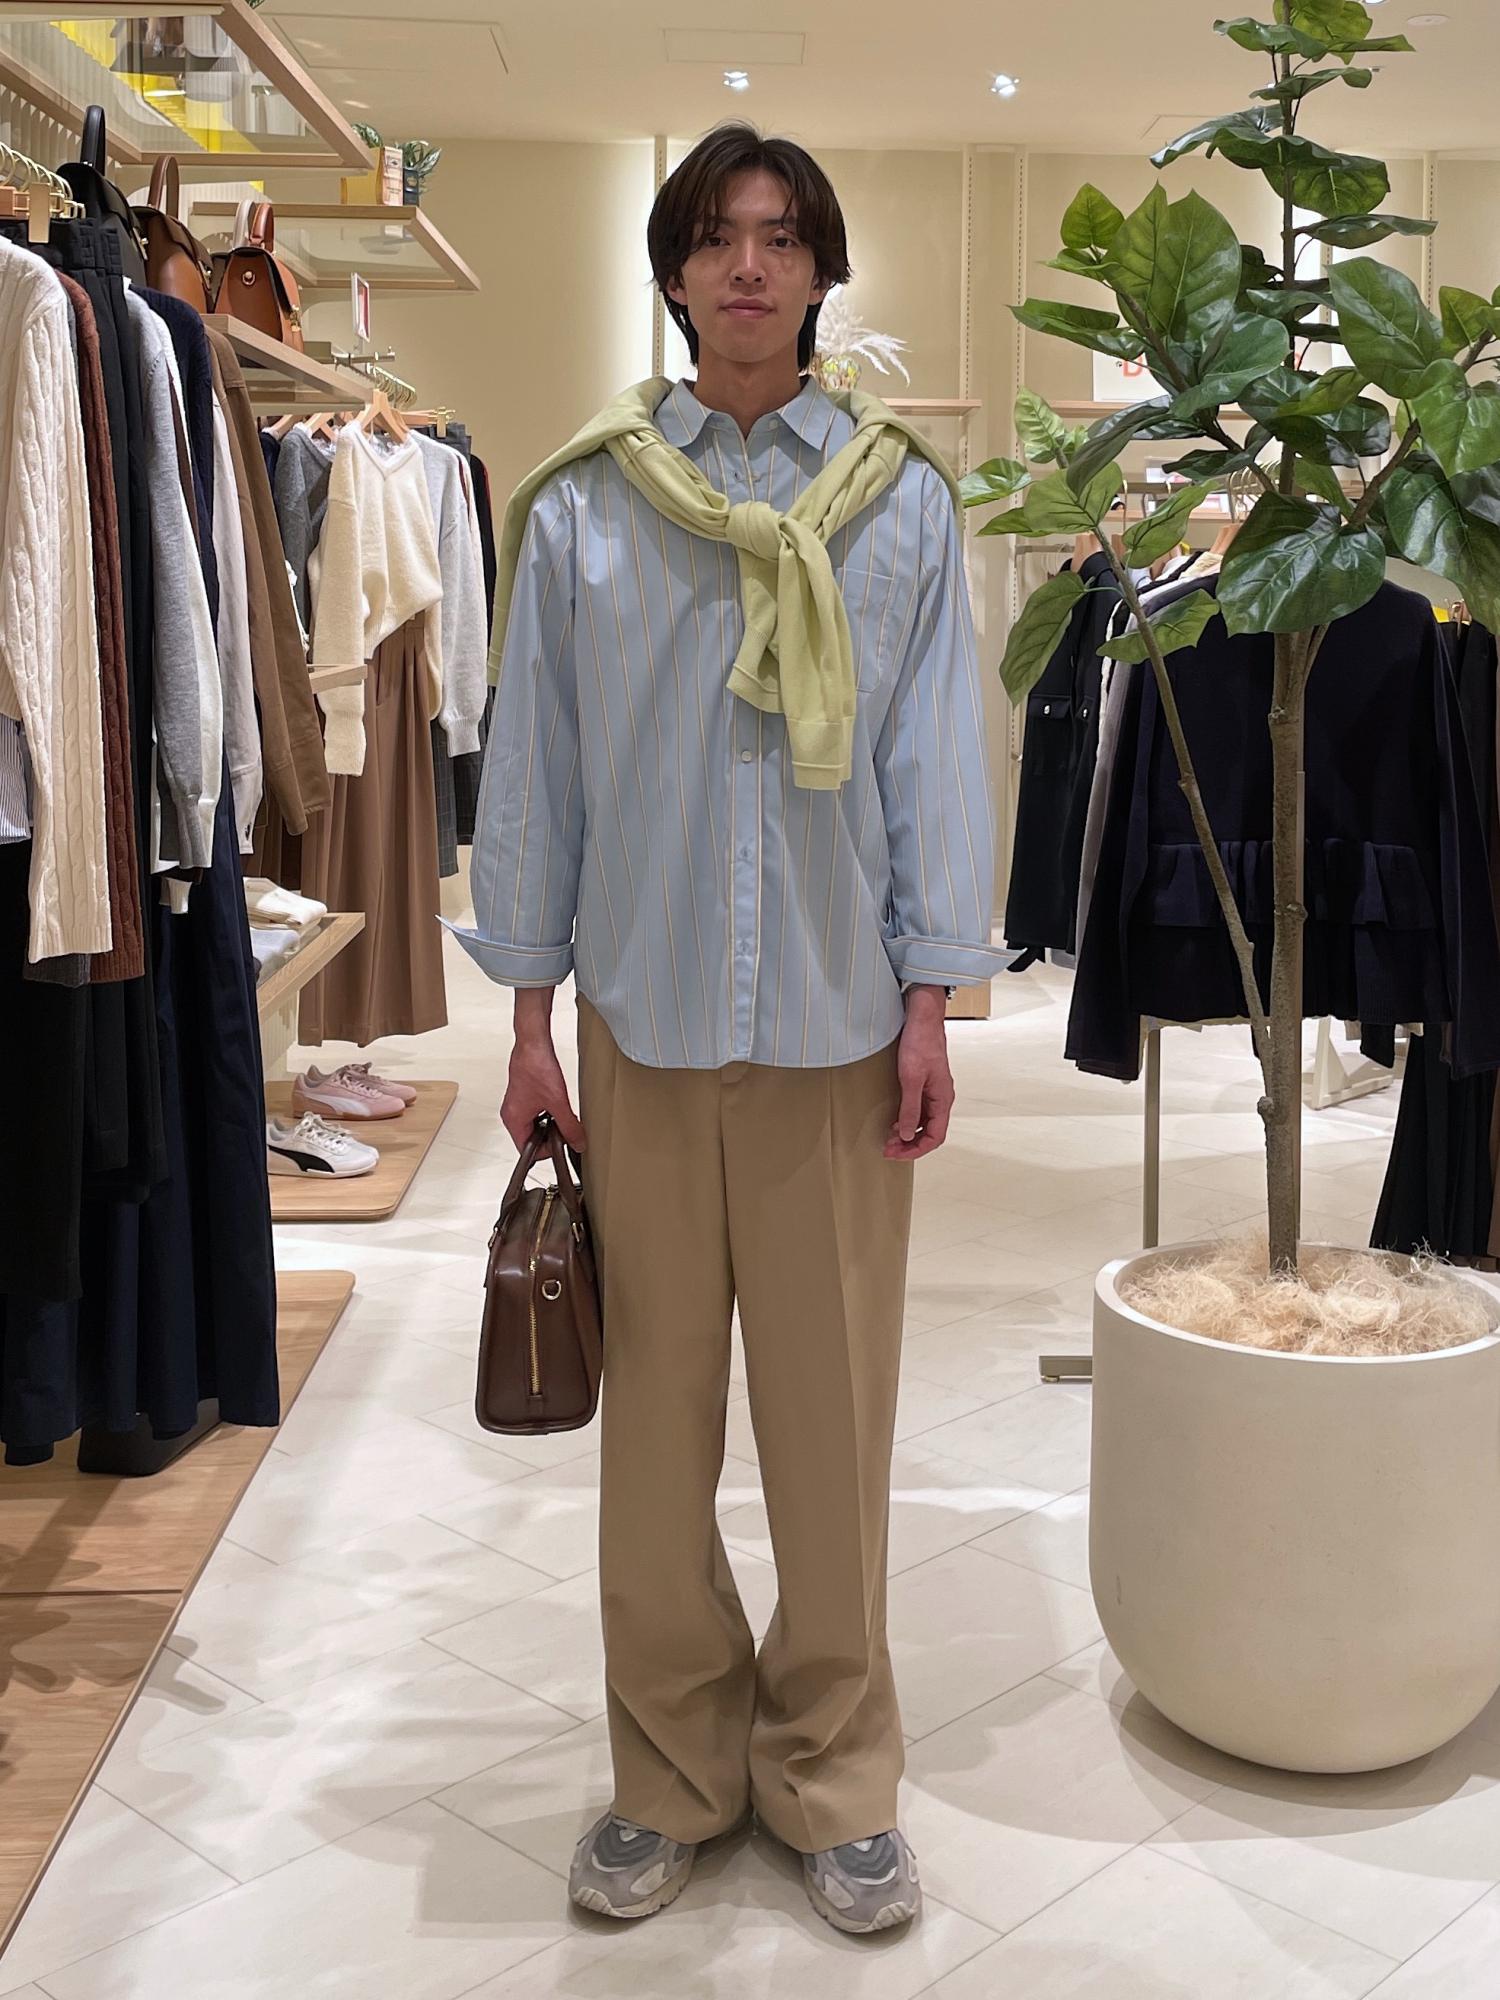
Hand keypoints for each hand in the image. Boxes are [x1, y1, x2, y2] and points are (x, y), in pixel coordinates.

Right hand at [502, 990, 586, 1153]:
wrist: (533, 1043)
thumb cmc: (536, 1067)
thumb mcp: (559, 1103)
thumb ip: (570, 1127)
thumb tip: (577, 1143)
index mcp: (513, 1120)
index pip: (528, 1152)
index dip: (548, 1151)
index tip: (563, 1143)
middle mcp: (511, 1114)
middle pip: (532, 1140)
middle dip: (551, 1136)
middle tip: (565, 1127)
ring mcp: (516, 1104)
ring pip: (535, 1126)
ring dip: (550, 1124)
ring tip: (561, 1112)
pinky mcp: (523, 1095)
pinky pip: (535, 1113)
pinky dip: (548, 1112)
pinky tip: (557, 1102)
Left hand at [884, 987, 953, 1161]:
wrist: (923, 1018)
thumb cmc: (920, 1043)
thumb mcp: (911, 1079)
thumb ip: (910, 1108)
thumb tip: (908, 1134)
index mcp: (943, 1099)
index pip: (935, 1136)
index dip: (916, 1149)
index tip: (896, 1154)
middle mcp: (941, 1098)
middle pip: (930, 1133)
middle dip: (910, 1145)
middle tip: (888, 1150)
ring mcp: (934, 1092)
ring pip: (925, 1123)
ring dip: (908, 1135)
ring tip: (890, 1140)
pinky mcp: (926, 1084)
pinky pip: (920, 1111)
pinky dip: (908, 1121)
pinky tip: (895, 1123)